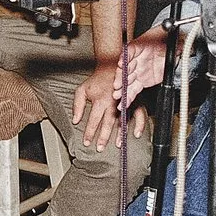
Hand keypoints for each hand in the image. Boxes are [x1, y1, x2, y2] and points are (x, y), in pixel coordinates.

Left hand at [71, 33, 164, 149]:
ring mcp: (124, 101)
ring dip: (121, 133)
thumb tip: (76, 121)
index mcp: (100, 100)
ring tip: (118, 145)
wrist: (111, 66)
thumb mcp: (82, 90)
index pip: (93, 120)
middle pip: (108, 123)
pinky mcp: (133, 99)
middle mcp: (113, 102)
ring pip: (123, 120)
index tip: (87, 142)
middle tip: (100, 148)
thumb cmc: (96, 80)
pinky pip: (138, 113)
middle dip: (103, 137)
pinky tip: (136, 133)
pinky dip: (139, 123)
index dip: (90, 133)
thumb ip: (77, 106)